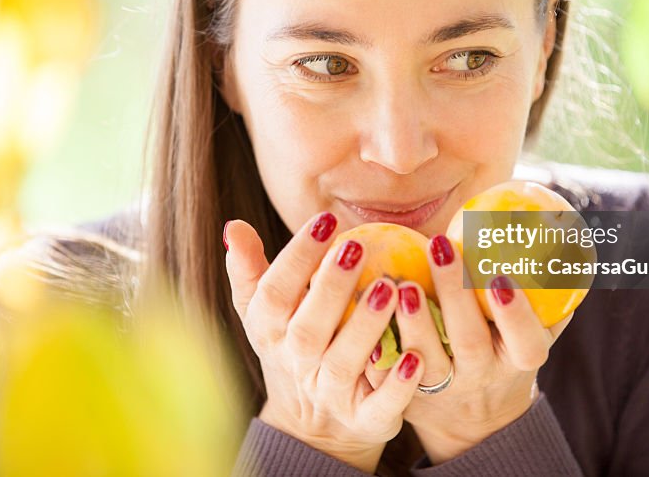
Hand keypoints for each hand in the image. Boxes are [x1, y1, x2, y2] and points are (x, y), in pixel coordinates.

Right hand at [225, 212, 425, 472]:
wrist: (313, 428)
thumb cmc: (294, 347)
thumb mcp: (265, 313)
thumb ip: (250, 269)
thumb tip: (233, 224)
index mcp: (270, 332)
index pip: (274, 293)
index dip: (296, 257)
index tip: (325, 220)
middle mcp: (296, 365)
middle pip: (308, 328)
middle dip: (331, 287)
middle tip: (357, 246)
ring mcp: (330, 395)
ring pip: (344, 363)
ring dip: (365, 327)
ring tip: (389, 287)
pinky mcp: (364, 422)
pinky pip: (380, 406)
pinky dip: (396, 385)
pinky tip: (415, 357)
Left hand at [365, 234, 571, 464]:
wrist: (472, 423)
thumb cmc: (505, 358)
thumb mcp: (533, 339)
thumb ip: (551, 302)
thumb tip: (569, 242)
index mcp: (518, 362)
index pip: (526, 342)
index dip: (515, 313)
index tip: (501, 276)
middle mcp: (481, 378)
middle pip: (470, 341)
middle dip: (455, 294)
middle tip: (441, 247)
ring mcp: (442, 389)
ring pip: (425, 359)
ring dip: (413, 320)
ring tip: (400, 282)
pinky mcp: (405, 394)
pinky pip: (387, 371)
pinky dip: (376, 345)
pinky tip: (362, 310)